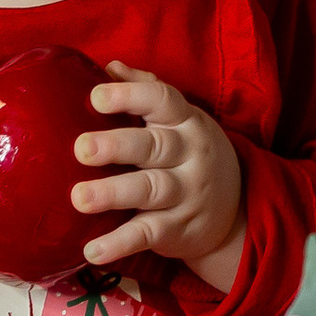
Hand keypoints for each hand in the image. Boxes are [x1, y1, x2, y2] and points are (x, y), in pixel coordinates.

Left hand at [71, 63, 243, 283]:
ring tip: (79, 198)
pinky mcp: (178, 230)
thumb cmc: (189, 152)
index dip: (130, 96)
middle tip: (81, 148)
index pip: (162, 100)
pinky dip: (120, 244)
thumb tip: (109, 66)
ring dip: (113, 194)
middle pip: (154, 147)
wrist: (236, 210)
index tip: (97, 96)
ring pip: (149, 191)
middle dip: (117, 146)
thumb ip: (146, 90)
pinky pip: (148, 235)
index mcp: (185, 120)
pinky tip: (91, 249)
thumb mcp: (179, 118)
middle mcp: (189, 155)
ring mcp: (186, 194)